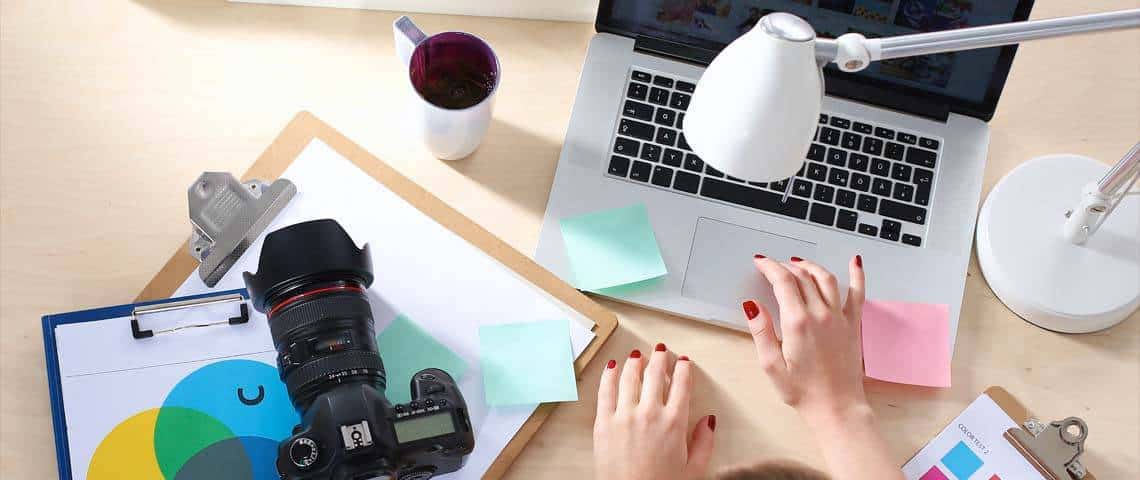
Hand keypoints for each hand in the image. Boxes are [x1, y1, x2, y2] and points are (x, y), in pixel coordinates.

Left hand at [594, 344, 715, 479]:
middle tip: (661, 351)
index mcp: (674, 423)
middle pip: (655, 375)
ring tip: (638, 355)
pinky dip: (609, 375)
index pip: (682, 385)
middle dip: (660, 358)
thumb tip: (708, 420)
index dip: (683, 369)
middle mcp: (649, 413)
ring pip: (630, 377)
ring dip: (635, 362)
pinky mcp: (603, 423)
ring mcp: (624, 416)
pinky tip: (612, 367)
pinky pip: (605, 391)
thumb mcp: (694, 470)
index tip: (683, 362)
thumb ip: (704, 442)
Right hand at [746, 255, 901, 479]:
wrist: (837, 407)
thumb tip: (752, 306)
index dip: (769, 267)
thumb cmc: (804, 392)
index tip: (761, 262)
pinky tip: (854, 262)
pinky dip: (857, 274)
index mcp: (798, 323)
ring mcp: (840, 318)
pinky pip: (857, 293)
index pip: (782, 282)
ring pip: (826, 278)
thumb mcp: (771, 365)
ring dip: (810, 266)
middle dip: (785, 266)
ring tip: (798, 263)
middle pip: (802, 276)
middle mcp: (821, 315)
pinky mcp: (853, 325)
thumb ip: (761, 331)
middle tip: (774, 266)